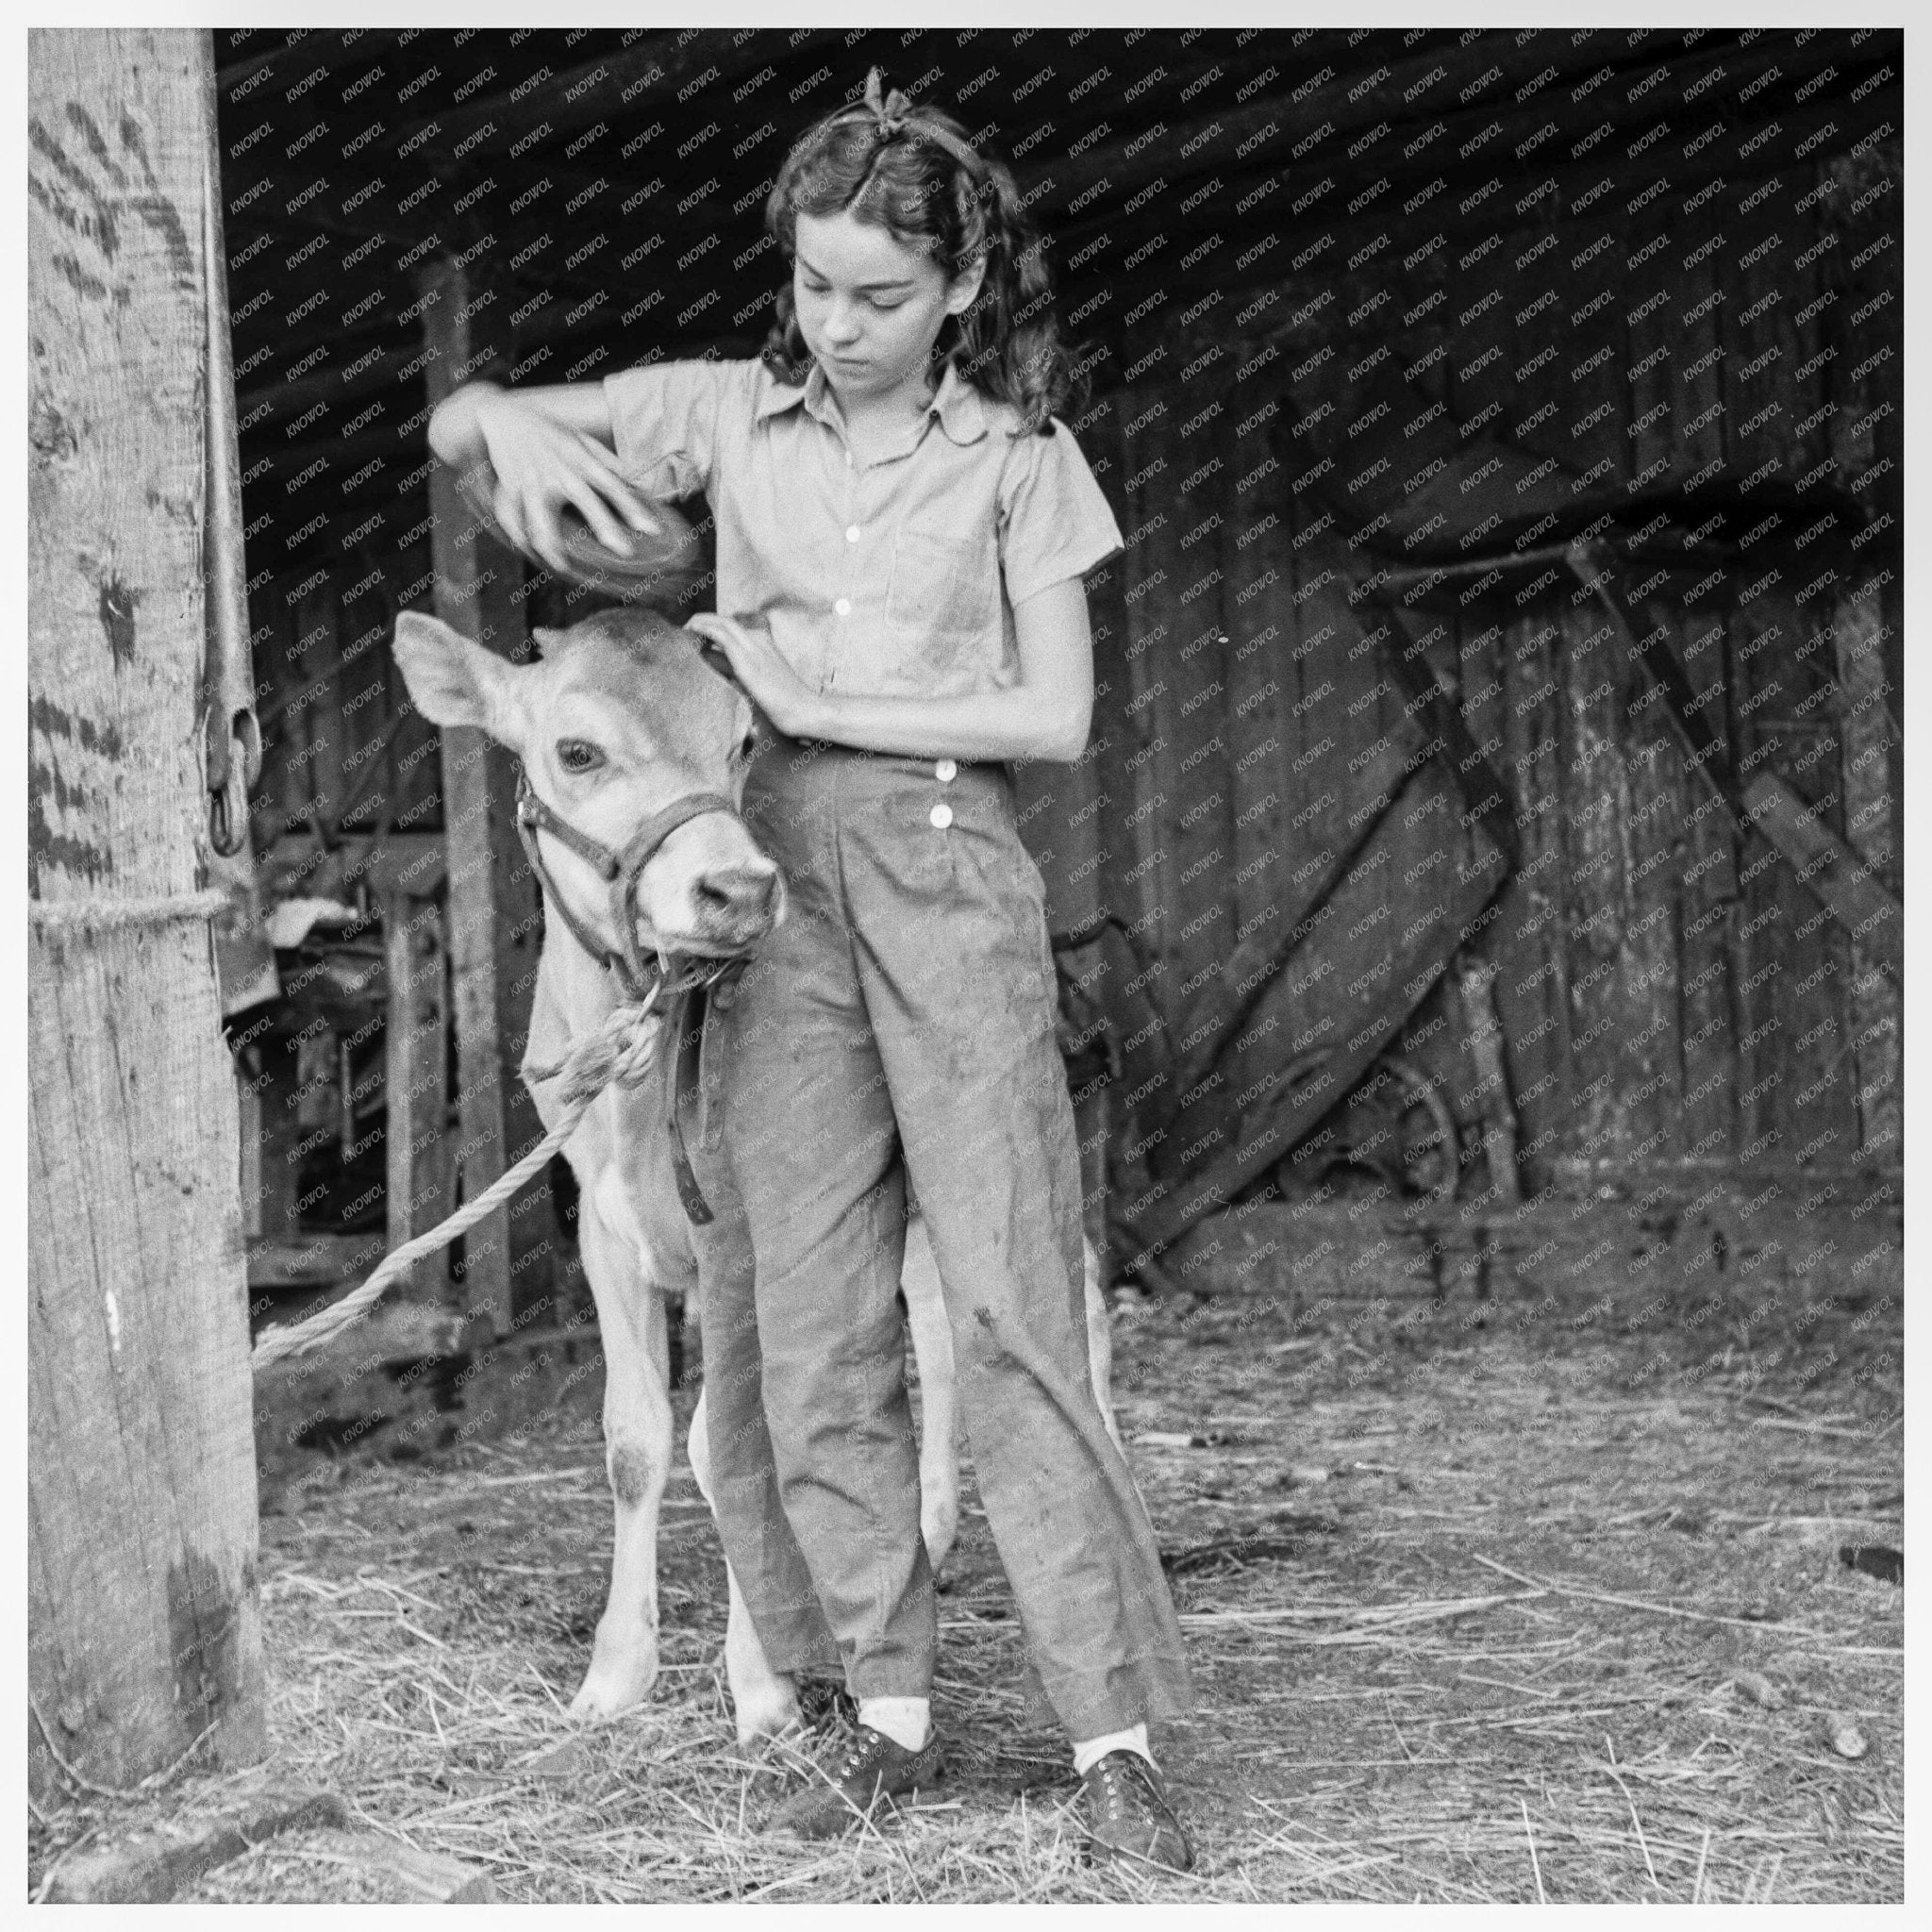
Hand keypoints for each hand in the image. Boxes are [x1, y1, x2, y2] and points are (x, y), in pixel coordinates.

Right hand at [472, 390, 661, 577]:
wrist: (502, 417)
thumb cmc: (549, 433)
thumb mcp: (582, 439)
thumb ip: (609, 464)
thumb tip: (639, 486)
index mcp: (579, 458)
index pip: (612, 485)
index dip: (633, 508)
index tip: (651, 530)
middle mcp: (558, 470)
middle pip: (585, 500)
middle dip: (605, 526)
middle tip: (625, 552)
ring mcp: (532, 480)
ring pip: (541, 517)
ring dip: (552, 545)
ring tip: (564, 566)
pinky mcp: (508, 488)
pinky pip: (510, 518)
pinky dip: (518, 537)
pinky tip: (529, 553)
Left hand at [684, 613, 822, 737]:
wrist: (804, 710)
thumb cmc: (786, 705)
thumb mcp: (762, 685)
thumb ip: (742, 677)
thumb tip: (721, 675)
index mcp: (766, 645)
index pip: (736, 628)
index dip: (715, 627)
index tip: (699, 635)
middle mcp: (760, 641)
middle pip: (727, 621)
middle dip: (704, 621)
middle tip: (687, 630)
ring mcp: (755, 649)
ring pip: (723, 623)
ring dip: (700, 623)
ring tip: (684, 630)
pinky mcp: (747, 660)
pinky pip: (721, 635)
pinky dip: (704, 630)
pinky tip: (691, 633)